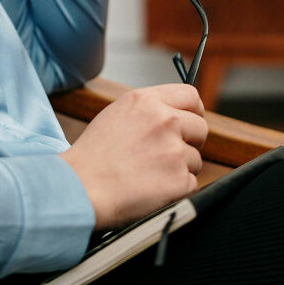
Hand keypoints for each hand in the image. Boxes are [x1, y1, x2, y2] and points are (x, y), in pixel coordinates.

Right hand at [58, 84, 207, 228]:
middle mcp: (164, 121)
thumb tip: (173, 114)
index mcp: (146, 101)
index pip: (190, 95)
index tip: (190, 120)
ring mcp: (174, 150)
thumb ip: (148, 109)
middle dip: (190, 141)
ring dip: (180, 167)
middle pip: (201, 127)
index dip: (194, 110)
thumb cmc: (94, 154)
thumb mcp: (117, 113)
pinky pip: (190, 182)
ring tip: (150, 173)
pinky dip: (176, 189)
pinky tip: (152, 187)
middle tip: (169, 153)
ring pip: (195, 159)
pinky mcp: (180, 179)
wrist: (82, 185)